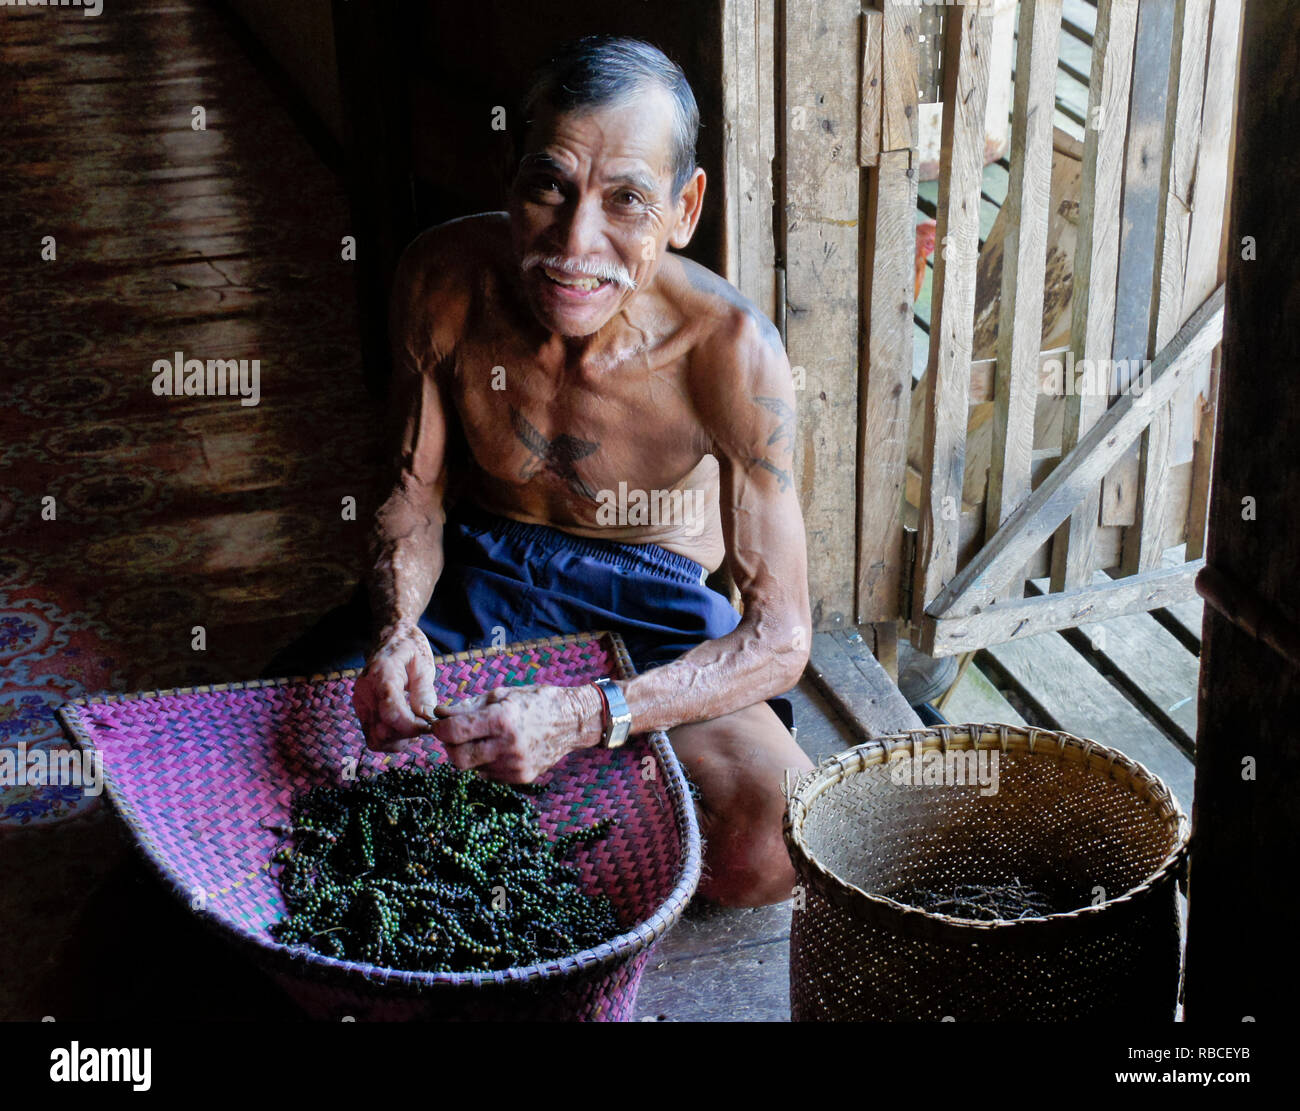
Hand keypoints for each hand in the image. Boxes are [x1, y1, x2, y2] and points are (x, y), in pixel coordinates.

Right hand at [351, 621, 438, 751]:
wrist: (389, 638)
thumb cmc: (409, 648)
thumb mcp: (423, 663)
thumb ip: (424, 691)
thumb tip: (426, 717)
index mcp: (382, 675)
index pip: (391, 713)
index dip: (412, 727)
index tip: (430, 725)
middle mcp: (365, 691)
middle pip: (382, 732)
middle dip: (407, 735)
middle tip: (425, 724)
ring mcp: (360, 703)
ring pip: (375, 739)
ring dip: (399, 740)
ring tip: (415, 725)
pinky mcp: (361, 711)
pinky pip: (373, 736)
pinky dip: (391, 739)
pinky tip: (405, 726)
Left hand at [428, 683, 604, 782]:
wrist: (571, 721)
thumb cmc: (534, 701)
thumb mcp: (500, 695)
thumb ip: (467, 707)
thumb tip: (438, 714)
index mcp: (502, 719)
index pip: (454, 732)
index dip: (439, 729)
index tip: (438, 723)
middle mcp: (508, 746)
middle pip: (458, 759)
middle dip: (450, 747)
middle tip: (454, 735)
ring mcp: (515, 765)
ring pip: (472, 768)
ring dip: (468, 754)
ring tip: (482, 739)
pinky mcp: (521, 778)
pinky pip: (488, 774)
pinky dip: (485, 762)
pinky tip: (498, 749)